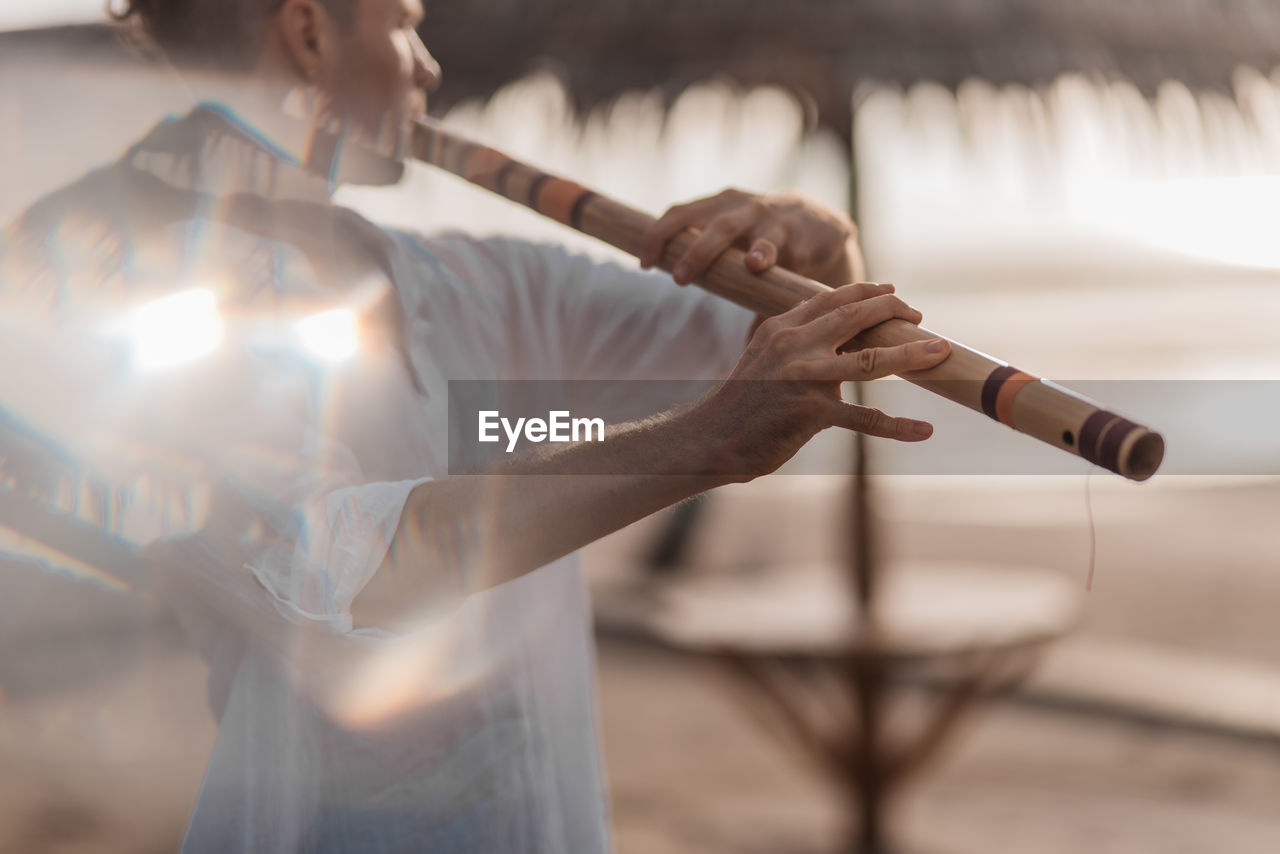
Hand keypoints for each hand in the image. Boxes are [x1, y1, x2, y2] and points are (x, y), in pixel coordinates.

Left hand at [638, 188, 863, 286]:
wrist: (820, 224)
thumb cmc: (763, 237)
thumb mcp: (732, 238)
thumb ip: (707, 257)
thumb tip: (668, 280)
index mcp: (718, 206)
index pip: (680, 214)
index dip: (658, 235)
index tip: (644, 263)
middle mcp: (740, 207)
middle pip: (709, 223)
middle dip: (693, 250)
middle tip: (679, 278)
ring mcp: (768, 218)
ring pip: (738, 230)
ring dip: (728, 250)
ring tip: (739, 267)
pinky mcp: (795, 235)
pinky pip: (778, 245)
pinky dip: (766, 254)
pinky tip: (758, 265)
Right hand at [693, 282, 949, 480]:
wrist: (711, 438)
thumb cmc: (741, 402)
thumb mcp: (763, 358)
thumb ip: (795, 343)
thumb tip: (833, 341)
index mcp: (782, 326)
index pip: (833, 299)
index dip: (869, 293)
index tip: (893, 295)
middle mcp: (794, 344)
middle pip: (857, 317)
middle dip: (894, 313)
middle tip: (919, 318)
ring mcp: (803, 377)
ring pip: (871, 361)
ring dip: (911, 356)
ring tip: (939, 351)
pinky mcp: (810, 413)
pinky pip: (864, 419)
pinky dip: (898, 426)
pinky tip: (924, 430)